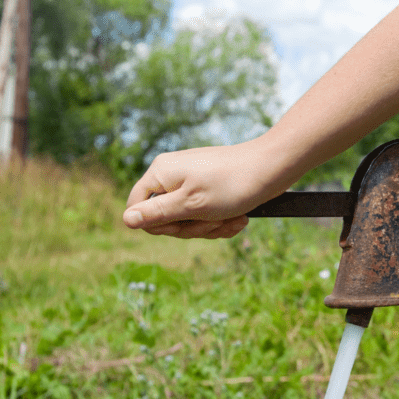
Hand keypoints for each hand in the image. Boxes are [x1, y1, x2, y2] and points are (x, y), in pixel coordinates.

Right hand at [123, 140, 289, 239]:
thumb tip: (126, 220)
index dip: (157, 225)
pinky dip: (222, 222)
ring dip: (212, 227)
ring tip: (232, 218)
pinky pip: (206, 216)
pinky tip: (239, 219)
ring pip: (189, 221)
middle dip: (192, 228)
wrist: (271, 169)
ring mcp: (192, 182)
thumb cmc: (231, 184)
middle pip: (166, 219)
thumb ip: (156, 214)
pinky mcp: (209, 190)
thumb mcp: (190, 205)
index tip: (180, 225)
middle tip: (213, 220)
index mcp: (161, 173)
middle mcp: (172, 175)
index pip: (138, 208)